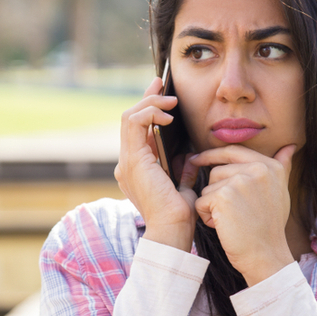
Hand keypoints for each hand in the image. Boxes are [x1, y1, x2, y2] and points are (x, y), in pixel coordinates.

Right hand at [114, 78, 198, 250]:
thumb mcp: (183, 185)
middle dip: (147, 98)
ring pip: (129, 117)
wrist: (173, 231)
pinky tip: (167, 115)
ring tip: (169, 100)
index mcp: (137, 168)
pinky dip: (149, 113)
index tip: (161, 92)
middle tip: (161, 84)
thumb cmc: (180, 214)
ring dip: (149, 103)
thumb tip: (189, 155)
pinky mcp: (133, 160)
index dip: (147, 107)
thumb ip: (182, 169)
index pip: (137, 130)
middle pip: (130, 119)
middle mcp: (127, 163)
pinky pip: (134, 124)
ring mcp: (127, 162)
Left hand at [190, 144, 296, 284]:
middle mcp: (257, 169)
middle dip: (216, 192)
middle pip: (216, 171)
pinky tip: (223, 226)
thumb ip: (282, 166)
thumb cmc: (270, 226)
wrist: (266, 255)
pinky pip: (201, 202)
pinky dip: (207, 217)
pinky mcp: (223, 196)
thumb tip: (289, 146)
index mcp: (270, 166)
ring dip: (212, 206)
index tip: (197, 159)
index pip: (233, 151)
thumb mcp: (280, 191)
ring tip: (231, 220)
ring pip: (207, 187)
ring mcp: (239, 181)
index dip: (212, 155)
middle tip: (233, 213)